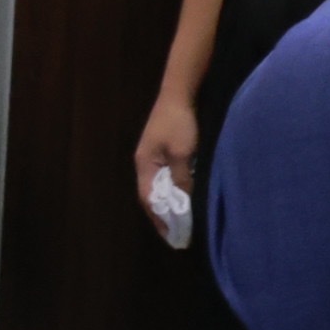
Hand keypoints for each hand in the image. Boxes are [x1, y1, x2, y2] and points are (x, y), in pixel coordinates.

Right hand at [130, 91, 199, 239]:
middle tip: (177, 232)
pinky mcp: (163, 148)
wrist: (179, 93)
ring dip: (169, 202)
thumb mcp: (183, 153)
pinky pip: (167, 176)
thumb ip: (182, 178)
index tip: (172, 236)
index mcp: (145, 164)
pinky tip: (184, 195)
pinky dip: (174, 189)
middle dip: (163, 214)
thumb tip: (184, 201)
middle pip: (151, 194)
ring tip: (182, 218)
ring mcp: (153, 154)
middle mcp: (145, 162)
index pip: (148, 198)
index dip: (159, 218)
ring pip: (159, 185)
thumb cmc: (179, 123)